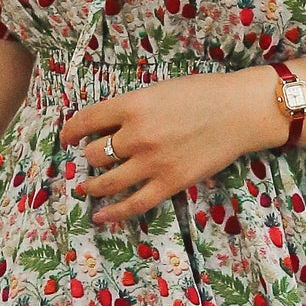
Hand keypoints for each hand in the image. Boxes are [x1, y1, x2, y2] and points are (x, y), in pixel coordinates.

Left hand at [61, 67, 283, 225]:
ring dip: (93, 185)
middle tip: (93, 157)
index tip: (66, 138)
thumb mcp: (158, 90)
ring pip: (106, 181)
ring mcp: (152, 162)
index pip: (85, 121)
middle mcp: (136, 135)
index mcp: (132, 105)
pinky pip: (133, 204)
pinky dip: (113, 213)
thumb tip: (106, 127)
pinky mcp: (169, 184)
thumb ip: (132, 108)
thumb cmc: (203, 94)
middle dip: (90, 156)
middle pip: (94, 154)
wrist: (239, 112)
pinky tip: (99, 215)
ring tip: (88, 186)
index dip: (69, 132)